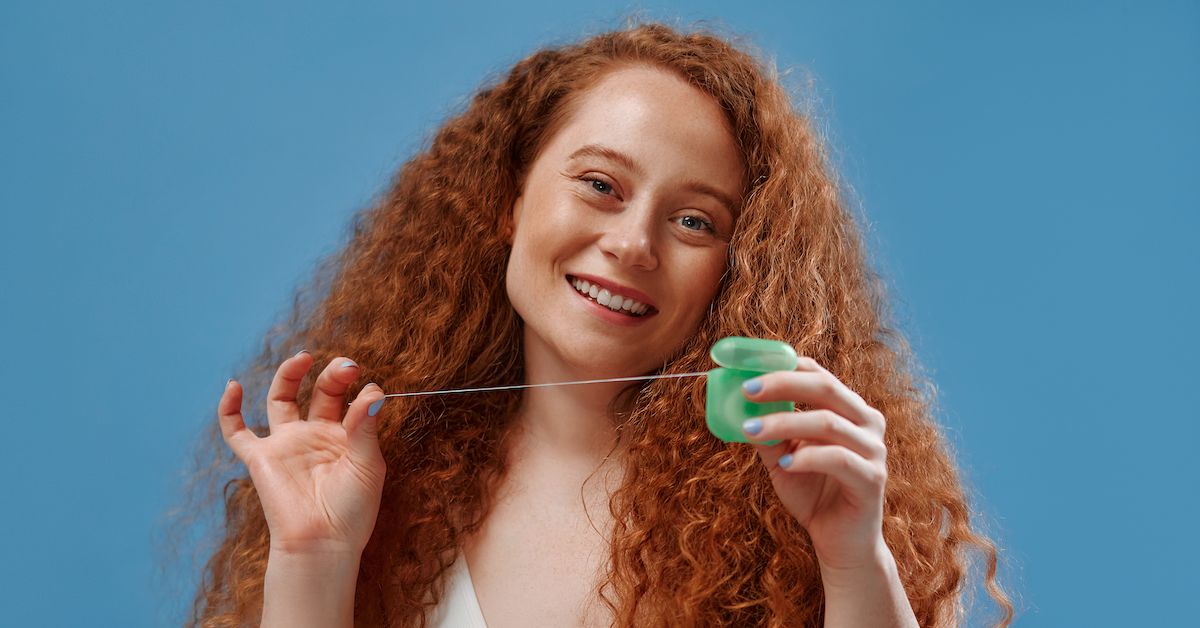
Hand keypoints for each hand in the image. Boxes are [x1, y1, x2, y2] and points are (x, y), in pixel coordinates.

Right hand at [217, 351, 387, 556]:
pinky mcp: (261, 458)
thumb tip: (373, 391)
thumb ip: (366, 427)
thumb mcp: (368, 465)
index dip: (360, 390)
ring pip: (281, 398)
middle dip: (332, 375)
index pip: (350, 400)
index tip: (369, 388)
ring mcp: (286, 443)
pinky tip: (234, 385)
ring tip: (304, 358)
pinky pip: (237, 431)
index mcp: (344, 437)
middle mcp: (315, 434)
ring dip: (289, 374)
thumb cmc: (352, 511)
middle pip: (319, 391)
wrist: (323, 543)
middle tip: (345, 366)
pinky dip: (229, 409)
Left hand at [740, 357, 888, 572]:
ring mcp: (874, 450)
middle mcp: (867, 422)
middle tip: (747, 390)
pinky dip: (806, 457)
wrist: (841, 543)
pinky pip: (838, 459)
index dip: (783, 366)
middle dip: (782, 384)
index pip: (818, 374)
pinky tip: (784, 463)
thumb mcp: (782, 458)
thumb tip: (735, 405)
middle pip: (825, 387)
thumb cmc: (812, 493)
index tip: (746, 369)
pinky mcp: (872, 479)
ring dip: (784, 423)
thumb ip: (767, 432)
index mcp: (848, 409)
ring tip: (751, 429)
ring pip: (827, 422)